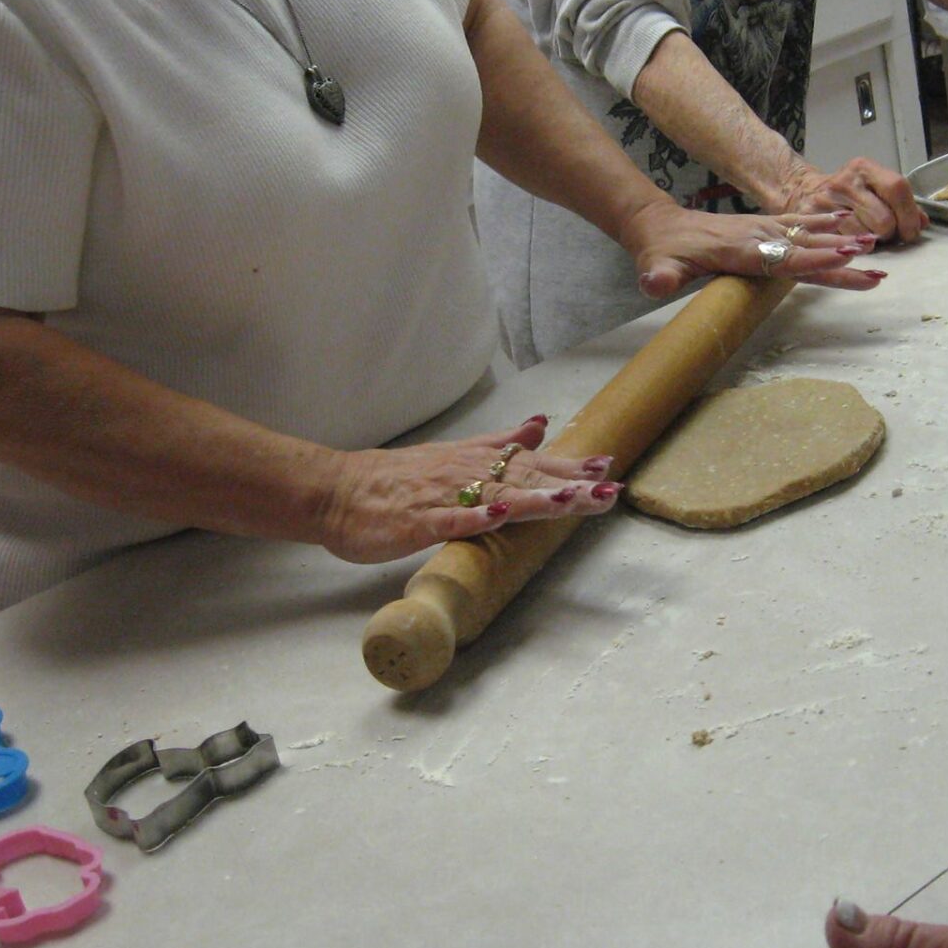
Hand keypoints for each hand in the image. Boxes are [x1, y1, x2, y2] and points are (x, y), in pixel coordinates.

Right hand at [317, 416, 620, 561]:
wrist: (337, 489)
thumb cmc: (396, 479)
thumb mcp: (454, 453)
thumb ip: (498, 443)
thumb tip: (539, 425)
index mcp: (475, 462)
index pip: (531, 463)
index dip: (569, 466)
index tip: (607, 467)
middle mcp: (465, 474)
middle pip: (524, 478)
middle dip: (568, 484)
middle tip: (609, 490)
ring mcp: (442, 497)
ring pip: (495, 496)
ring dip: (534, 497)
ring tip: (572, 499)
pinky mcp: (418, 521)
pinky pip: (450, 519)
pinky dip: (475, 517)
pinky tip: (499, 515)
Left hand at [623, 206, 888, 301]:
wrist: (660, 224)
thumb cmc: (661, 251)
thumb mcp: (656, 267)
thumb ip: (660, 276)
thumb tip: (654, 283)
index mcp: (739, 249)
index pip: (782, 257)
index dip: (812, 260)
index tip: (844, 258)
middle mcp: (756, 236)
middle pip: (805, 248)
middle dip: (840, 257)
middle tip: (874, 266)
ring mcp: (761, 228)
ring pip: (807, 236)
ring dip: (840, 240)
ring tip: (874, 245)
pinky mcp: (762, 226)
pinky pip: (798, 224)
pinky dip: (823, 225)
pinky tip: (845, 226)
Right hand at [779, 157, 927, 243]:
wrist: (802, 192)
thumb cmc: (847, 193)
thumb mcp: (874, 187)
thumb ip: (901, 203)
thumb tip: (922, 222)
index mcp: (864, 168)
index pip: (897, 188)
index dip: (909, 215)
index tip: (912, 231)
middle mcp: (845, 182)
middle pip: (883, 220)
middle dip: (891, 234)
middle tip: (887, 234)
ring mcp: (826, 203)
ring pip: (864, 237)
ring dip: (873, 244)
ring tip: (868, 236)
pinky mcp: (812, 222)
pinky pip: (845, 245)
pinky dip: (855, 249)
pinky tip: (853, 242)